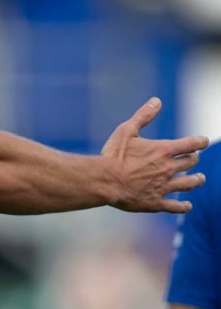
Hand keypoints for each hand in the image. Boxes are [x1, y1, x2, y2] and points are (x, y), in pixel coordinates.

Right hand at [100, 97, 208, 212]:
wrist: (105, 181)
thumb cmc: (113, 155)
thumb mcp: (126, 131)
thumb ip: (143, 116)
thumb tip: (157, 101)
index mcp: (163, 150)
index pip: (191, 144)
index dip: (200, 142)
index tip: (203, 141)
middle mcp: (168, 168)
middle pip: (190, 163)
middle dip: (193, 159)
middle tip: (193, 159)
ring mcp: (164, 187)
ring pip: (189, 184)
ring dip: (196, 180)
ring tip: (199, 178)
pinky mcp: (156, 202)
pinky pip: (175, 206)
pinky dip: (184, 207)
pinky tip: (188, 206)